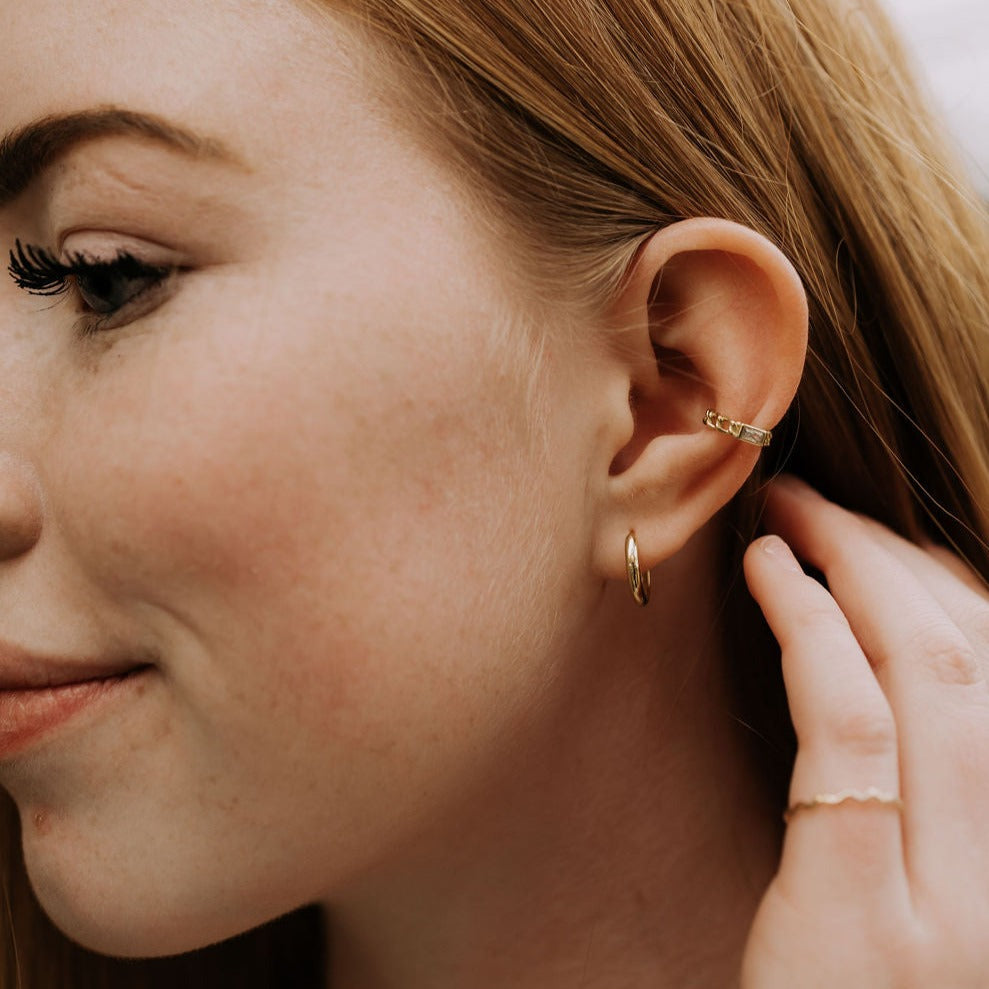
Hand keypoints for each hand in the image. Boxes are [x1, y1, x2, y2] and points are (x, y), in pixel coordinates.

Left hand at [740, 477, 988, 987]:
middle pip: (977, 657)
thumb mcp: (922, 887)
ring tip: (789, 516)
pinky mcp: (866, 919)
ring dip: (857, 569)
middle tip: (818, 503)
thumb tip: (882, 652)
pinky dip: (812, 628)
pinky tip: (769, 573)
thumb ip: (925, 786)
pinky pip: (846, 726)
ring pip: (930, 675)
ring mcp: (959, 906)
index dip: (944, 584)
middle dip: (895, 558)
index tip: (877, 540)